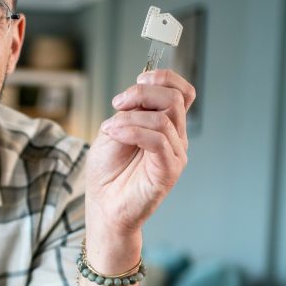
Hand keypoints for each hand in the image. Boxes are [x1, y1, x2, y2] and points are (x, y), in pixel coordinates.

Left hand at [85, 68, 194, 239]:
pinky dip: (133, 131)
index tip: (137, 80)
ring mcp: (175, 154)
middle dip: (143, 93)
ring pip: (164, 118)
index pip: (181, 92)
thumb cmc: (107, 173)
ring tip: (109, 128)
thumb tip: (138, 94)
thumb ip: (128, 112)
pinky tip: (115, 133)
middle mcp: (175, 138)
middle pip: (175, 99)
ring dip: (131, 117)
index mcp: (165, 126)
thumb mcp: (112, 131)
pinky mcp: (169, 170)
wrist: (104, 207)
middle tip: (117, 104)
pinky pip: (159, 140)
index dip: (163, 78)